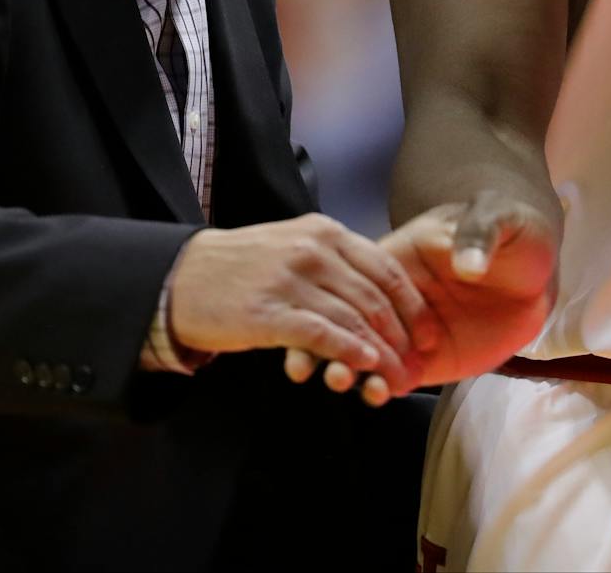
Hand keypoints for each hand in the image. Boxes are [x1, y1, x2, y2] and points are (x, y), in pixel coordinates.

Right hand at [166, 214, 438, 402]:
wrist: (182, 277)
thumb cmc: (242, 267)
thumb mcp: (294, 245)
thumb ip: (335, 260)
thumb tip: (381, 291)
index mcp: (323, 231)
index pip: (385, 269)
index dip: (412, 306)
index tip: (427, 334)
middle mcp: (312, 250)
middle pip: (375, 298)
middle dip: (402, 336)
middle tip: (416, 364)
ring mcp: (291, 280)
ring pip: (354, 320)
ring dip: (380, 354)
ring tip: (394, 378)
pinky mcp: (270, 313)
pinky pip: (322, 334)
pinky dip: (349, 352)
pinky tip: (362, 367)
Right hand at [286, 195, 555, 397]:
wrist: (540, 275)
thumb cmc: (514, 233)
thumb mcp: (500, 218)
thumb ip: (480, 233)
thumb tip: (466, 264)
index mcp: (402, 255)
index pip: (363, 278)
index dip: (343, 297)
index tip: (330, 317)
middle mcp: (396, 297)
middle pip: (353, 318)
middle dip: (332, 341)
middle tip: (329, 362)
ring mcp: (409, 331)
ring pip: (366, 352)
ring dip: (349, 368)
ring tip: (348, 381)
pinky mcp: (429, 360)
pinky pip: (396, 377)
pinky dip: (380, 387)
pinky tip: (380, 393)